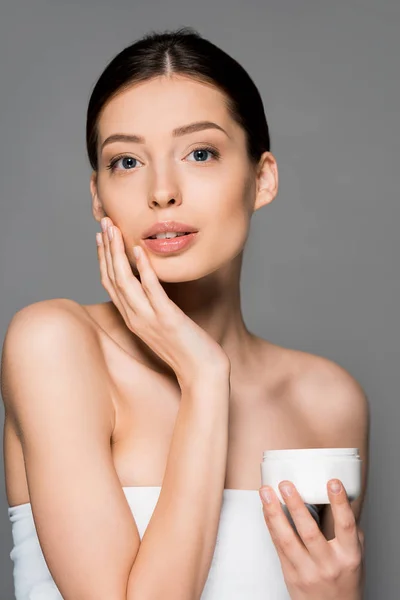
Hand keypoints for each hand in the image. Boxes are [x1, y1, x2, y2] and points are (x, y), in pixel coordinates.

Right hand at [96, 217, 230, 386]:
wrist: (203, 374)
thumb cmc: (187, 349)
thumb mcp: (163, 325)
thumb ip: (153, 307)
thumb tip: (153, 287)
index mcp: (133, 319)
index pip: (110, 284)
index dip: (103, 259)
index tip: (102, 236)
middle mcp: (135, 318)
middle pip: (112, 278)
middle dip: (106, 248)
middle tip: (104, 222)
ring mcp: (149, 319)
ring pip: (125, 281)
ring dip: (117, 252)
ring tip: (114, 229)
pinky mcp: (168, 320)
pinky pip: (152, 291)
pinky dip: (144, 269)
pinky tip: (140, 250)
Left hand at [259, 479, 364, 598]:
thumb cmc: (344, 579)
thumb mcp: (354, 555)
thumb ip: (347, 530)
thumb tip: (339, 497)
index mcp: (349, 556)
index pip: (346, 526)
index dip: (340, 502)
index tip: (332, 482)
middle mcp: (328, 564)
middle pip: (310, 532)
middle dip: (296, 505)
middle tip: (286, 484)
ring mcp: (308, 571)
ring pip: (287, 539)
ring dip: (274, 513)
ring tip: (266, 492)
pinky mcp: (290, 575)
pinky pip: (277, 546)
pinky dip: (270, 525)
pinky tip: (266, 509)